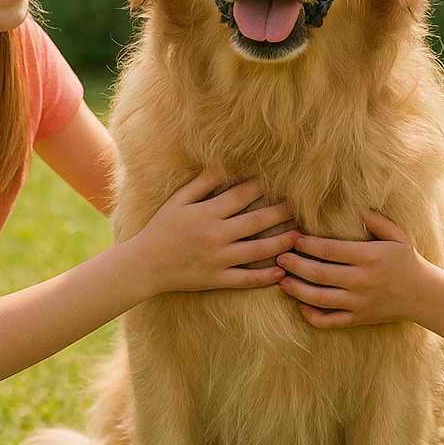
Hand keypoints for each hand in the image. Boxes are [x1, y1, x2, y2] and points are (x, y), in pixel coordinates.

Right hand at [129, 171, 298, 294]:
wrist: (145, 265)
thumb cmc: (161, 229)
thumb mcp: (177, 201)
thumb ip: (201, 183)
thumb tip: (224, 165)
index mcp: (206, 213)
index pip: (240, 196)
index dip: (260, 187)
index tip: (274, 182)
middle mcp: (215, 235)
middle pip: (256, 221)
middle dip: (280, 213)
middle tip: (297, 208)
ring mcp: (218, 259)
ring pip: (258, 251)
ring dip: (281, 243)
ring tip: (298, 237)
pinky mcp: (217, 279)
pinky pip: (246, 279)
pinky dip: (265, 277)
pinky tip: (282, 272)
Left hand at [276, 210, 440, 327]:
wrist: (423, 295)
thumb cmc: (406, 260)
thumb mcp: (396, 234)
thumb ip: (374, 219)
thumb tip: (354, 204)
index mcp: (368, 256)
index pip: (329, 250)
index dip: (307, 244)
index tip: (292, 238)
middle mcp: (361, 280)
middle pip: (318, 273)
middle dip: (294, 265)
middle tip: (278, 257)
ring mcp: (359, 302)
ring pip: (318, 298)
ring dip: (296, 290)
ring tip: (281, 281)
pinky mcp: (359, 319)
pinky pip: (330, 321)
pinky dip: (312, 317)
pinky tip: (300, 307)